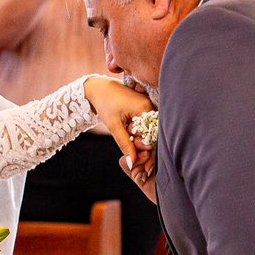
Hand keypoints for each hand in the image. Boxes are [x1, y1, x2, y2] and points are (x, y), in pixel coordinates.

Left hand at [83, 76, 156, 198]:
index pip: (154, 135)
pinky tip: (134, 142)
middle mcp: (151, 107)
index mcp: (145, 109)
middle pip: (154, 135)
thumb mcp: (114, 126)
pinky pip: (147, 126)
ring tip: (133, 148)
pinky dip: (141, 136)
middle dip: (145, 149)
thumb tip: (132, 163)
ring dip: (142, 143)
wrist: (100, 88)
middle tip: (137, 161)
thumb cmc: (105, 104)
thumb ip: (124, 144)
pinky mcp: (146, 109)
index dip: (150, 152)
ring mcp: (150, 107)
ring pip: (150, 132)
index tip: (144, 166)